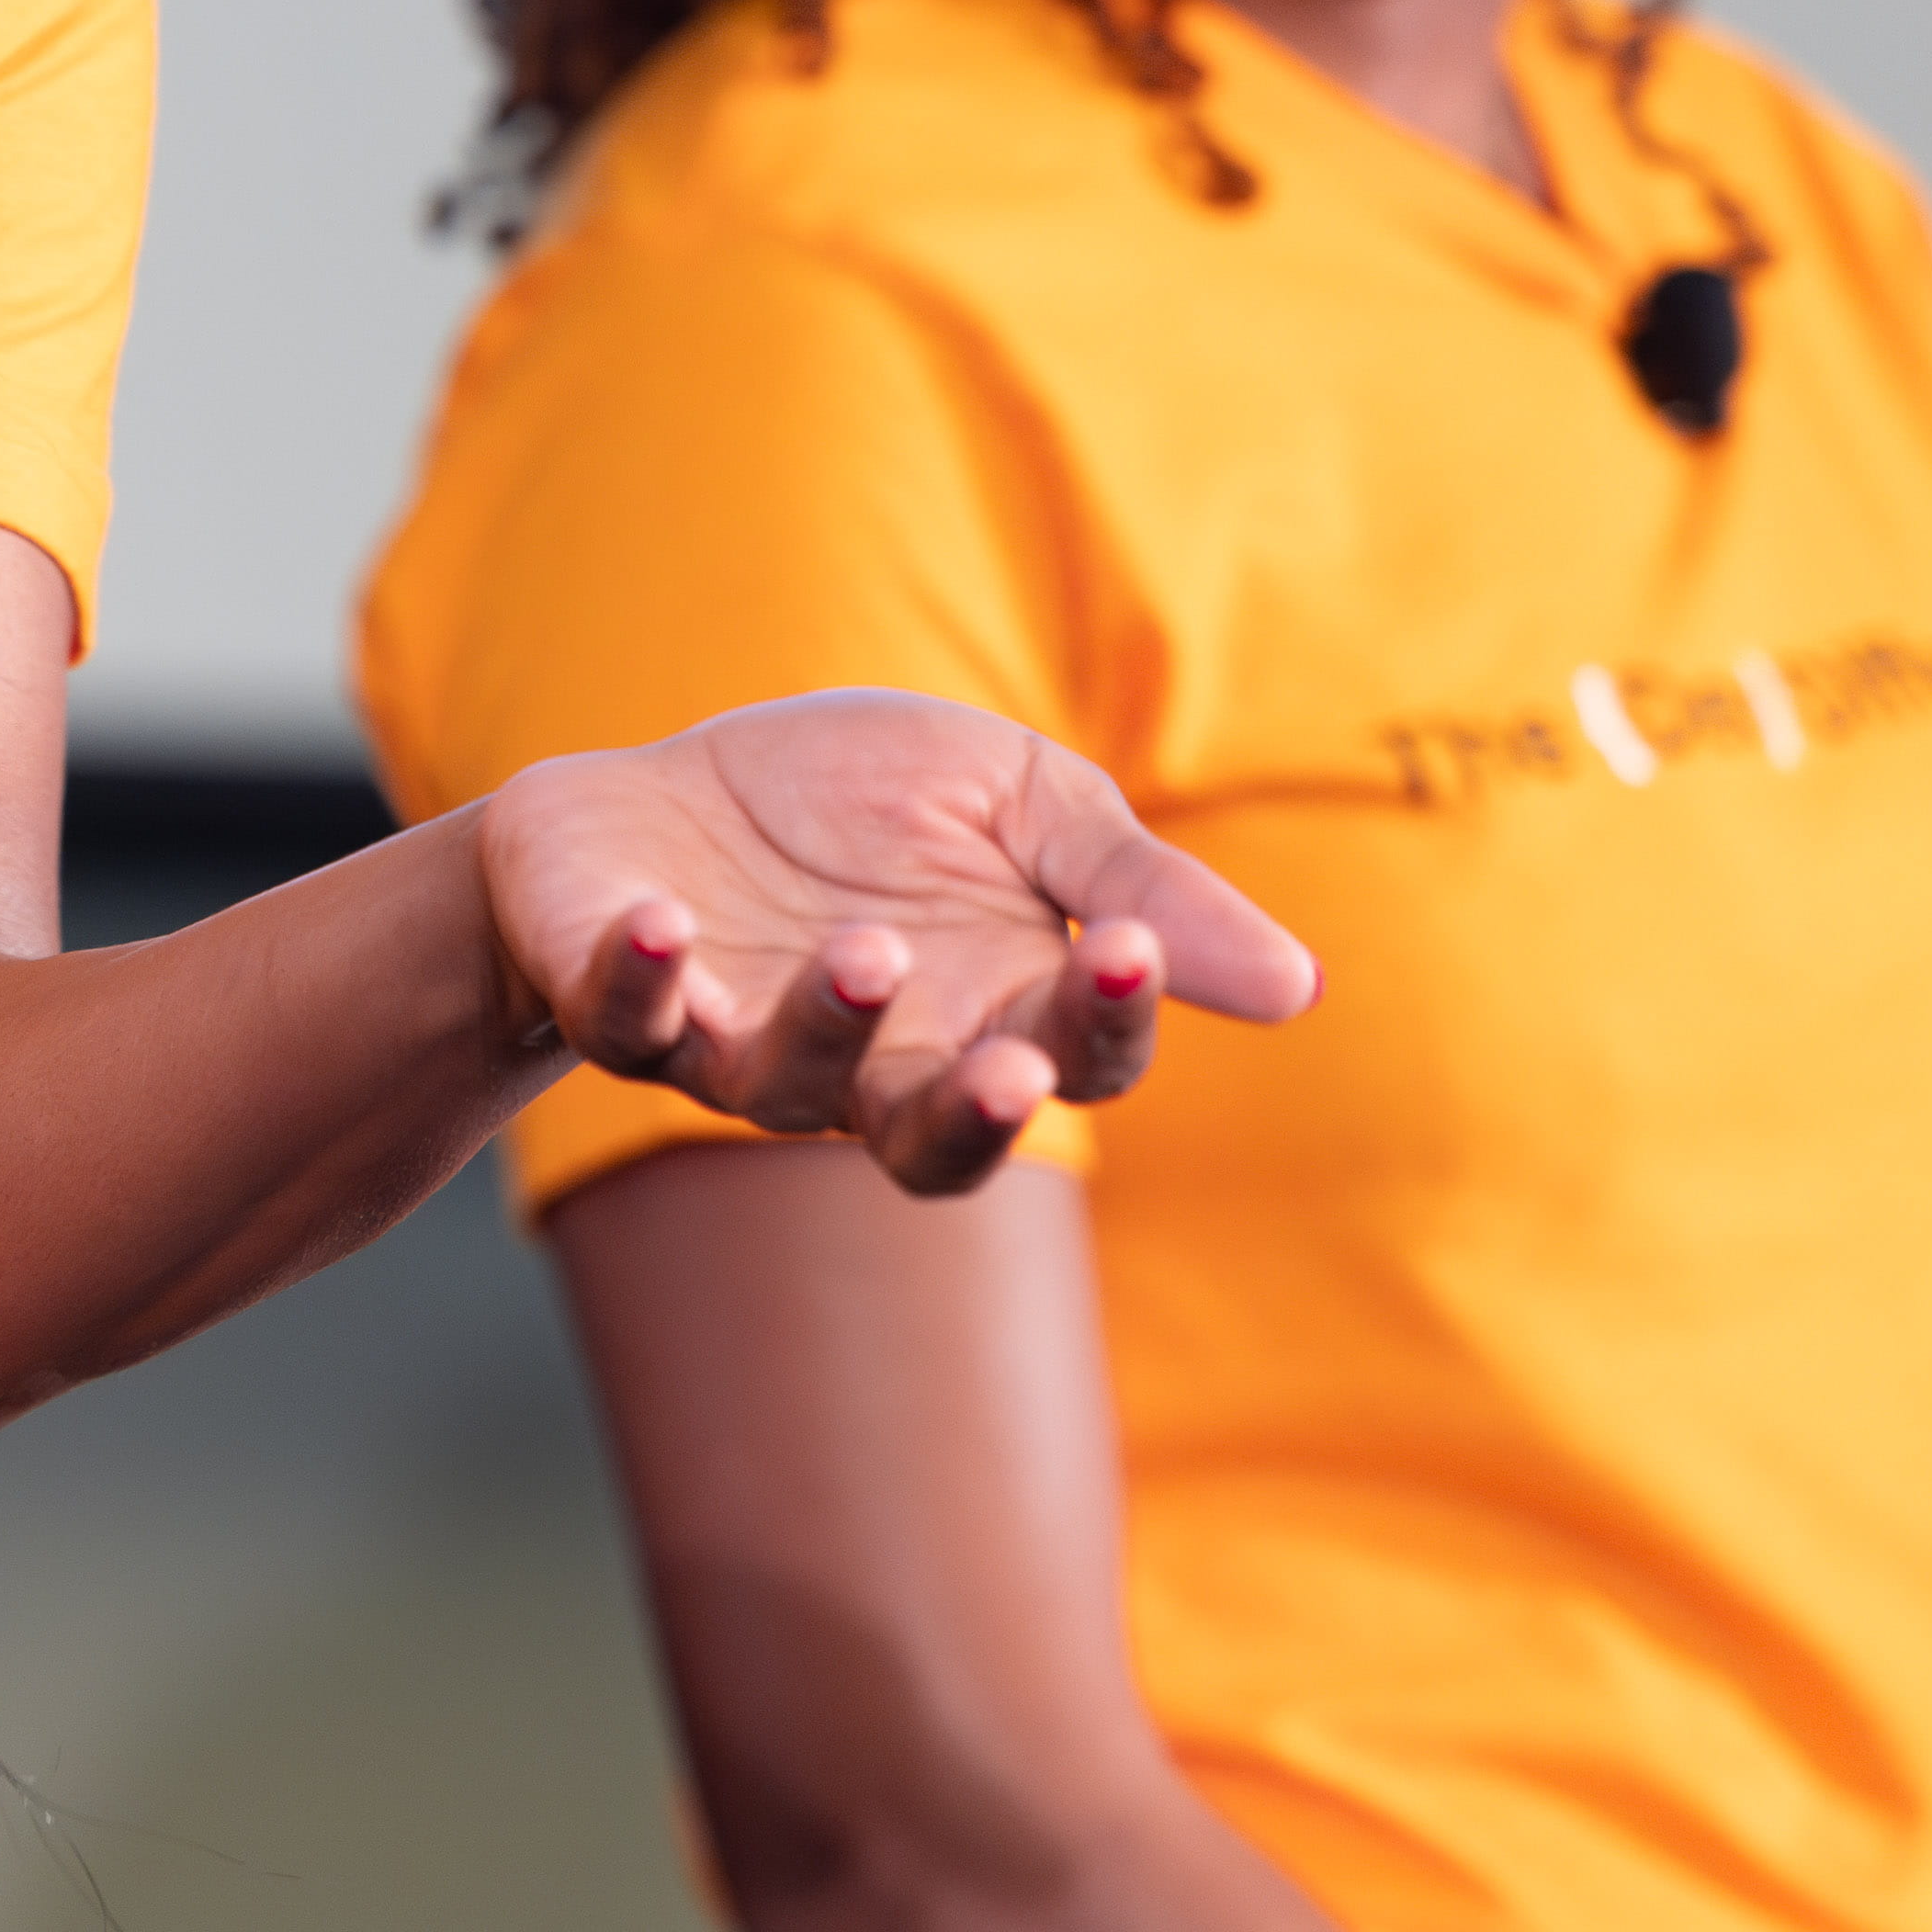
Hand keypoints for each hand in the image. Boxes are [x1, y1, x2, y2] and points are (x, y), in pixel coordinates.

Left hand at [484, 691, 1311, 1192]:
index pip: (1071, 1058)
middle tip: (1015, 1070)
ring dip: (831, 1025)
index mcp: (986, 1016)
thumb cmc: (856, 805)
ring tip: (864, 951)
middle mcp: (868, 1065)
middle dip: (978, 1112)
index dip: (1102, 1020)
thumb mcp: (1021, 802)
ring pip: (787, 1086)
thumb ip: (1140, 890)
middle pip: (936, 1139)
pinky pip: (632, 1018)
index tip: (1125, 951)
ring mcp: (742, 1046)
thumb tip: (1302, 989)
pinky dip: (646, 977)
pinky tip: (666, 925)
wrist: (663, 792)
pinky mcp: (629, 1003)